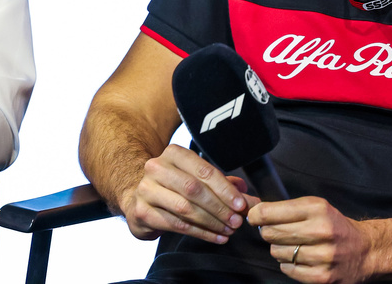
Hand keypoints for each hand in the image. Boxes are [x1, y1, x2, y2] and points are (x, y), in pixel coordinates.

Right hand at [119, 143, 250, 242]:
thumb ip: (224, 187)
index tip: (241, 205)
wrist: (139, 198)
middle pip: (193, 189)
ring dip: (212, 222)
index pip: (203, 170)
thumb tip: (252, 201)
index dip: (224, 189)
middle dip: (219, 207)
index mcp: (172, 154)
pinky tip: (216, 238)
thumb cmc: (174, 187)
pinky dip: (201, 233)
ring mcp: (146, 190)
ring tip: (229, 230)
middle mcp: (155, 168)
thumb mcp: (197, 179)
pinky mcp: (142, 212)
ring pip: (185, 208)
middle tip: (237, 221)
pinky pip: (177, 225)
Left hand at [251, 197, 373, 283]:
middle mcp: (321, 231)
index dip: (255, 215)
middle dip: (268, 232)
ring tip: (293, 245)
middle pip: (270, 233)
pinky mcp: (323, 277)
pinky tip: (300, 259)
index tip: (255, 217)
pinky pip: (287, 270)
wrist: (366, 251)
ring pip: (277, 252)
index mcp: (317, 209)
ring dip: (279, 249)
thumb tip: (254, 214)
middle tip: (277, 232)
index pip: (268, 213)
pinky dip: (288, 265)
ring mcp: (323, 256)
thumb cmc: (335, 226)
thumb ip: (286, 208)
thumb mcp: (316, 207)